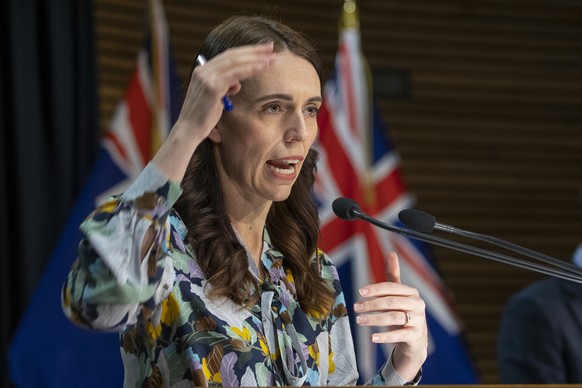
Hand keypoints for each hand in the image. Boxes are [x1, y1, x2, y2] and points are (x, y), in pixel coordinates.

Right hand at [176, 42, 276, 138]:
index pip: (228, 56)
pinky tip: (262, 67)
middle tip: (271, 47)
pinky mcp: (212, 87)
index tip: (262, 50)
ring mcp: (207, 77)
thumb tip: (237, 83)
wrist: (189, 130)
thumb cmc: (203, 117)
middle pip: (233, 55)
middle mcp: (203, 70)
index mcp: (203, 71)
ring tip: (271, 58)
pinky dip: (250, 69)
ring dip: (256, 59)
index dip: (246, 51)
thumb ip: (225, 87)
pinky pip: (235, 75)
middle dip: (254, 51)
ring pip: (235, 62)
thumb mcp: (216, 98)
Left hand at [354, 252, 427, 380]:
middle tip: (356, 308)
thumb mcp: (399, 294)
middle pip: (391, 302)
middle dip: (371, 304)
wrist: (416, 339)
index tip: (360, 292)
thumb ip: (394, 275)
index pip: (391, 287)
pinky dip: (385, 336)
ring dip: (374, 319)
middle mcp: (417, 304)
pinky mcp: (416, 335)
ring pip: (393, 317)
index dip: (375, 289)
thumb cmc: (404, 312)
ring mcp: (418, 320)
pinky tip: (372, 337)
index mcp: (411, 292)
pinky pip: (399, 335)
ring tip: (359, 320)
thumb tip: (392, 253)